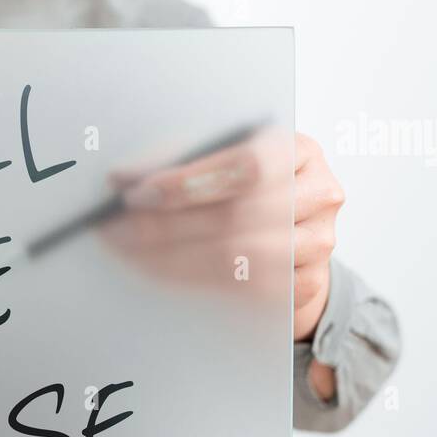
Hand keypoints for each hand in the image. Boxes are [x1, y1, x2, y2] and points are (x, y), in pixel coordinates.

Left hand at [101, 129, 343, 342]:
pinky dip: (192, 278)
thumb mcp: (218, 160)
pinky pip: (245, 287)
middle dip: (166, 224)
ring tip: (129, 250)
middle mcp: (318, 193)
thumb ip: (178, 162)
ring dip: (172, 256)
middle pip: (238, 214)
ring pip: (239, 256)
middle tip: (117, 228)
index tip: (136, 194)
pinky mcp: (307, 282)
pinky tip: (158, 268)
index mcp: (297, 149)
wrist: (288, 235)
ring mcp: (318, 241)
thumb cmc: (245, 189)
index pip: (245, 164)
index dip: (187, 182)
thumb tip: (122, 177)